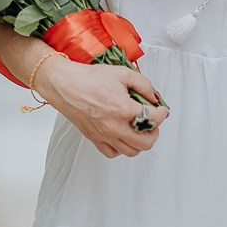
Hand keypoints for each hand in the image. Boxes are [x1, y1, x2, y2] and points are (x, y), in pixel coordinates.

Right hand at [34, 57, 168, 157]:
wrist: (63, 85)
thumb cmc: (88, 78)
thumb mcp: (122, 73)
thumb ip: (143, 84)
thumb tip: (153, 96)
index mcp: (123, 109)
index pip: (153, 119)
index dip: (163, 114)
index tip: (162, 110)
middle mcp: (114, 126)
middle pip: (146, 143)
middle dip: (154, 132)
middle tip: (152, 122)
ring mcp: (104, 135)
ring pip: (131, 151)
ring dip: (139, 142)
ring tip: (139, 130)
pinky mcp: (94, 138)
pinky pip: (112, 153)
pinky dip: (121, 148)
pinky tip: (122, 136)